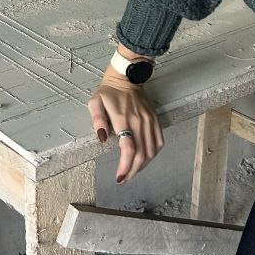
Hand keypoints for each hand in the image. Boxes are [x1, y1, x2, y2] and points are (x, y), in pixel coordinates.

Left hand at [88, 66, 164, 182]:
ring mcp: (149, 121)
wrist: (127, 76)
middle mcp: (139, 122)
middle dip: (133, 170)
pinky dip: (154, 154)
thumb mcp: (95, 102)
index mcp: (123, 119)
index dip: (125, 166)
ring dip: (143, 165)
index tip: (119, 177)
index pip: (128, 149)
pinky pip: (159, 142)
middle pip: (141, 154)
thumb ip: (97, 120)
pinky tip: (146, 159)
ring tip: (132, 171)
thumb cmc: (109, 91)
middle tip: (124, 178)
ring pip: (151, 151)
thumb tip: (102, 138)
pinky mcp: (155, 120)